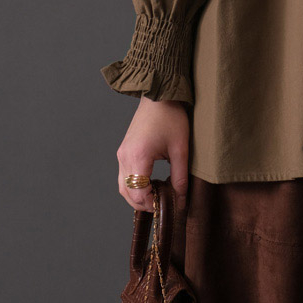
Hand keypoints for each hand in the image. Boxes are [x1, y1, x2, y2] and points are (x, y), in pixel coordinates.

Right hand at [116, 97, 189, 212]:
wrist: (159, 96)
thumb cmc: (171, 117)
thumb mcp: (180, 149)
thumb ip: (180, 177)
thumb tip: (181, 200)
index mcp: (138, 157)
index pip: (140, 194)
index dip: (153, 204)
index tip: (168, 206)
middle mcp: (125, 158)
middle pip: (128, 194)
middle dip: (144, 204)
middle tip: (163, 204)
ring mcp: (122, 154)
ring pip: (123, 187)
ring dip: (137, 196)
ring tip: (158, 195)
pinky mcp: (123, 151)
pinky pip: (124, 176)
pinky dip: (134, 186)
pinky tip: (150, 183)